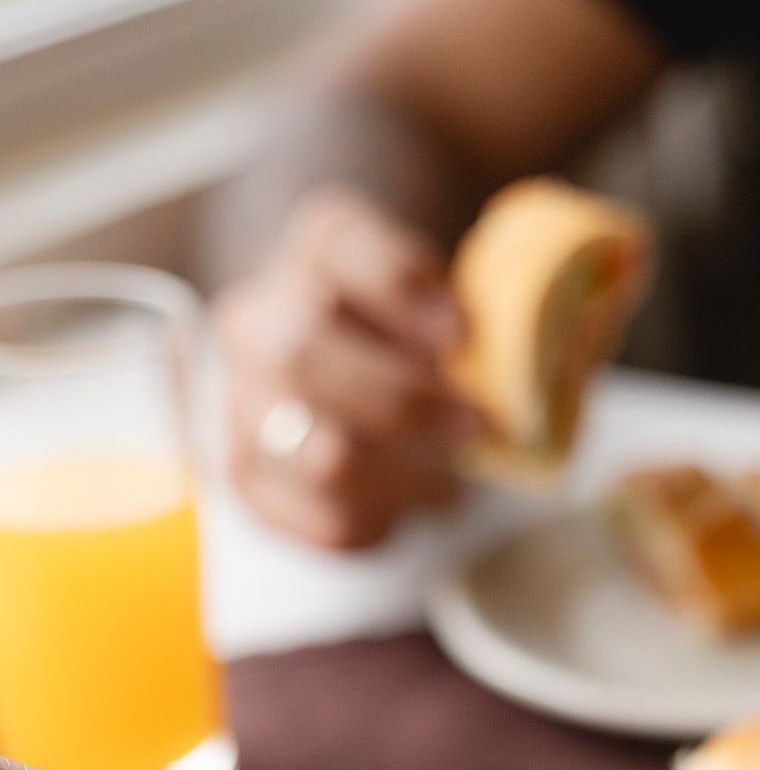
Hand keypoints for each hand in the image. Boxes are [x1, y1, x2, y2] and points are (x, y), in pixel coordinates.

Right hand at [216, 185, 478, 548]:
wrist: (346, 374)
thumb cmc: (415, 339)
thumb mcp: (442, 300)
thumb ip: (465, 321)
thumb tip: (509, 374)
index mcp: (317, 249)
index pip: (343, 247)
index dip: (403, 290)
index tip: (462, 334)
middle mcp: (255, 320)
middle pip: (307, 358)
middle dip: (407, 404)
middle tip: (478, 429)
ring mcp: (240, 404)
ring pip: (321, 456)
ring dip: (407, 479)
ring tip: (449, 486)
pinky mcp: (251, 483)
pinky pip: (328, 522)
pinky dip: (386, 521)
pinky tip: (405, 504)